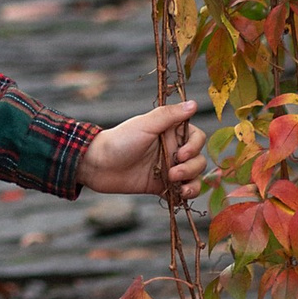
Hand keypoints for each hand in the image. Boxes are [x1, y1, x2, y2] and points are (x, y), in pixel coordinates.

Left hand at [81, 99, 207, 202]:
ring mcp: (168, 168)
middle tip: (173, 172)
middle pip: (198, 159)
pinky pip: (183, 191)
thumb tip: (194, 103)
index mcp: (170, 132)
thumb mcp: (145, 125)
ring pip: (194, 176)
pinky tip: (179, 195)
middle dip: (191, 167)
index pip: (197, 137)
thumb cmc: (120, 140)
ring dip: (191, 182)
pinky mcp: (162, 185)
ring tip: (175, 184)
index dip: (194, 146)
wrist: (99, 165)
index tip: (181, 153)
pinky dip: (186, 194)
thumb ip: (169, 115)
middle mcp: (172, 149)